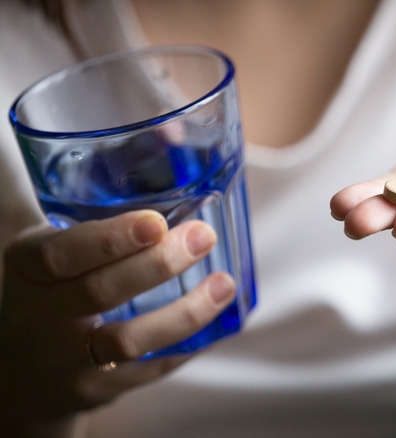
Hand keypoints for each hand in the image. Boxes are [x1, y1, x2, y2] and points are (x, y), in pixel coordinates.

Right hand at [0, 211, 235, 428]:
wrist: (17, 371)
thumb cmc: (50, 286)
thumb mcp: (53, 243)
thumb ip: (101, 197)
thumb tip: (176, 133)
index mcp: (29, 267)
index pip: (61, 253)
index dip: (108, 239)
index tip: (154, 222)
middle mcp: (41, 314)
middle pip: (100, 292)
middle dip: (159, 264)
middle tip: (204, 237)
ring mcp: (66, 358)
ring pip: (127, 340)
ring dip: (184, 313)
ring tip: (224, 285)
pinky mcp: (93, 390)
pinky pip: (145, 372)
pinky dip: (184, 348)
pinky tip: (217, 326)